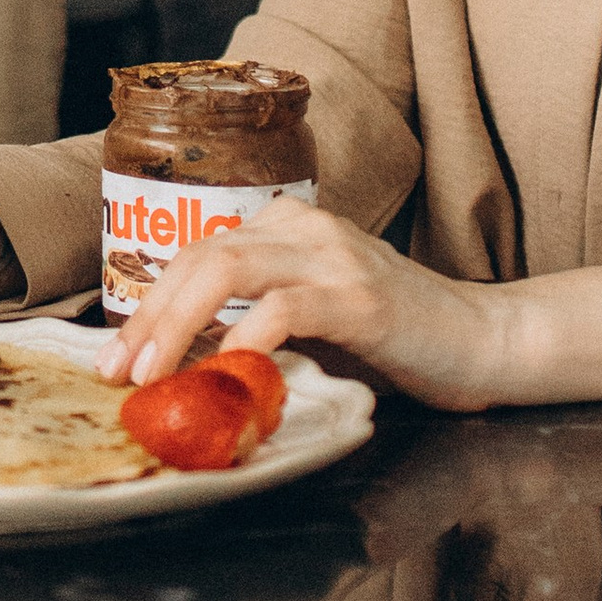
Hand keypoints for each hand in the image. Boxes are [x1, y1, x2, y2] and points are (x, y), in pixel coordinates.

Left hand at [97, 202, 510, 412]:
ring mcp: (335, 258)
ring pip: (228, 270)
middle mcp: (306, 229)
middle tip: (118, 369)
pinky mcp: (363, 298)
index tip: (116, 356)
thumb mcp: (312, 321)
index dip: (148, 302)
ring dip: (178, 325)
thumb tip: (182, 362)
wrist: (484, 340)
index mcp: (288, 226)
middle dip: (148, 314)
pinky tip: (228, 370)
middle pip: (200, 256)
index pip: (197, 252)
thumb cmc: (396, 338)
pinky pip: (286, 308)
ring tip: (154, 374)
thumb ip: (254, 324)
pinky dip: (247, 337)